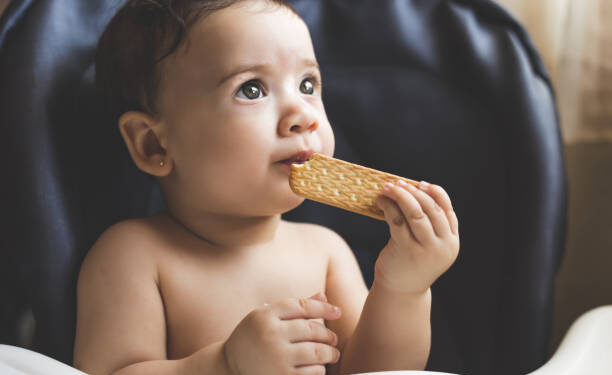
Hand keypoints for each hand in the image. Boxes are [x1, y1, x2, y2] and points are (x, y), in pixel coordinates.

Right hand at [223, 293, 341, 374]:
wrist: (229, 367)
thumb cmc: (254, 338)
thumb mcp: (267, 318)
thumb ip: (295, 308)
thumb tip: (324, 297)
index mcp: (265, 315)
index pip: (303, 306)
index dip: (324, 308)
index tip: (337, 312)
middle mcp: (270, 334)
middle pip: (312, 329)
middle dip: (328, 335)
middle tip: (334, 339)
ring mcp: (275, 357)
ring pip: (316, 352)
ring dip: (330, 353)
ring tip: (333, 354)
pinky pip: (311, 372)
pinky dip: (319, 370)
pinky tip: (319, 368)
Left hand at [375, 180, 458, 293]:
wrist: (401, 292)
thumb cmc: (412, 262)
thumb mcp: (429, 245)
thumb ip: (429, 225)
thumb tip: (413, 191)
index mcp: (452, 242)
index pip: (447, 210)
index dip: (435, 193)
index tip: (420, 184)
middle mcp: (443, 245)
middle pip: (432, 209)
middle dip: (414, 192)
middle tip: (398, 183)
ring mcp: (426, 249)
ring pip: (415, 213)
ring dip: (401, 196)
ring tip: (388, 187)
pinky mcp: (406, 250)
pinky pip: (397, 221)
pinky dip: (388, 207)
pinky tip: (381, 201)